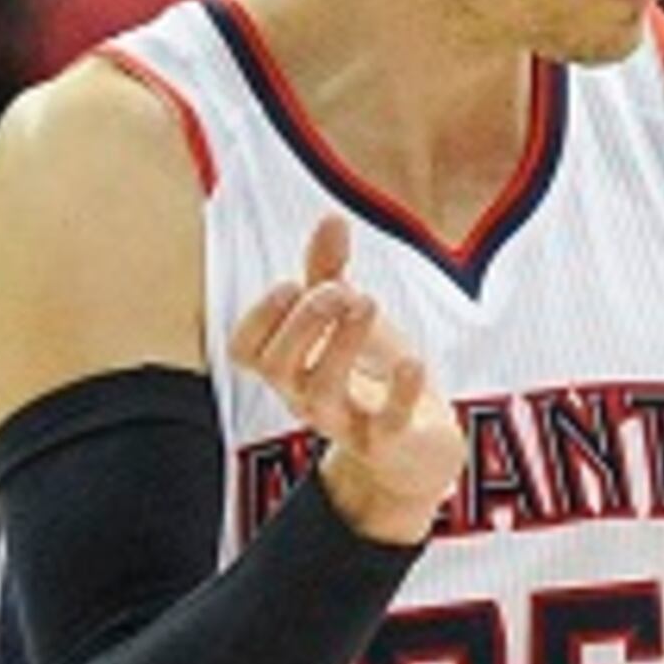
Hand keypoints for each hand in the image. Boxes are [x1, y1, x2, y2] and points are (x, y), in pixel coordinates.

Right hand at [229, 219, 463, 544]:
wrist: (419, 446)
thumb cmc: (372, 376)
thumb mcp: (348, 320)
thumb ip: (332, 272)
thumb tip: (331, 218)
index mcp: (290, 366)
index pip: (245, 349)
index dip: (260, 317)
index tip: (292, 282)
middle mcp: (306, 397)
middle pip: (278, 367)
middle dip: (303, 320)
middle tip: (339, 290)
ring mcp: (344, 423)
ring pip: (321, 391)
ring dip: (341, 343)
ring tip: (366, 300)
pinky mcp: (387, 443)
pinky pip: (385, 426)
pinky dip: (398, 393)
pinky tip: (413, 361)